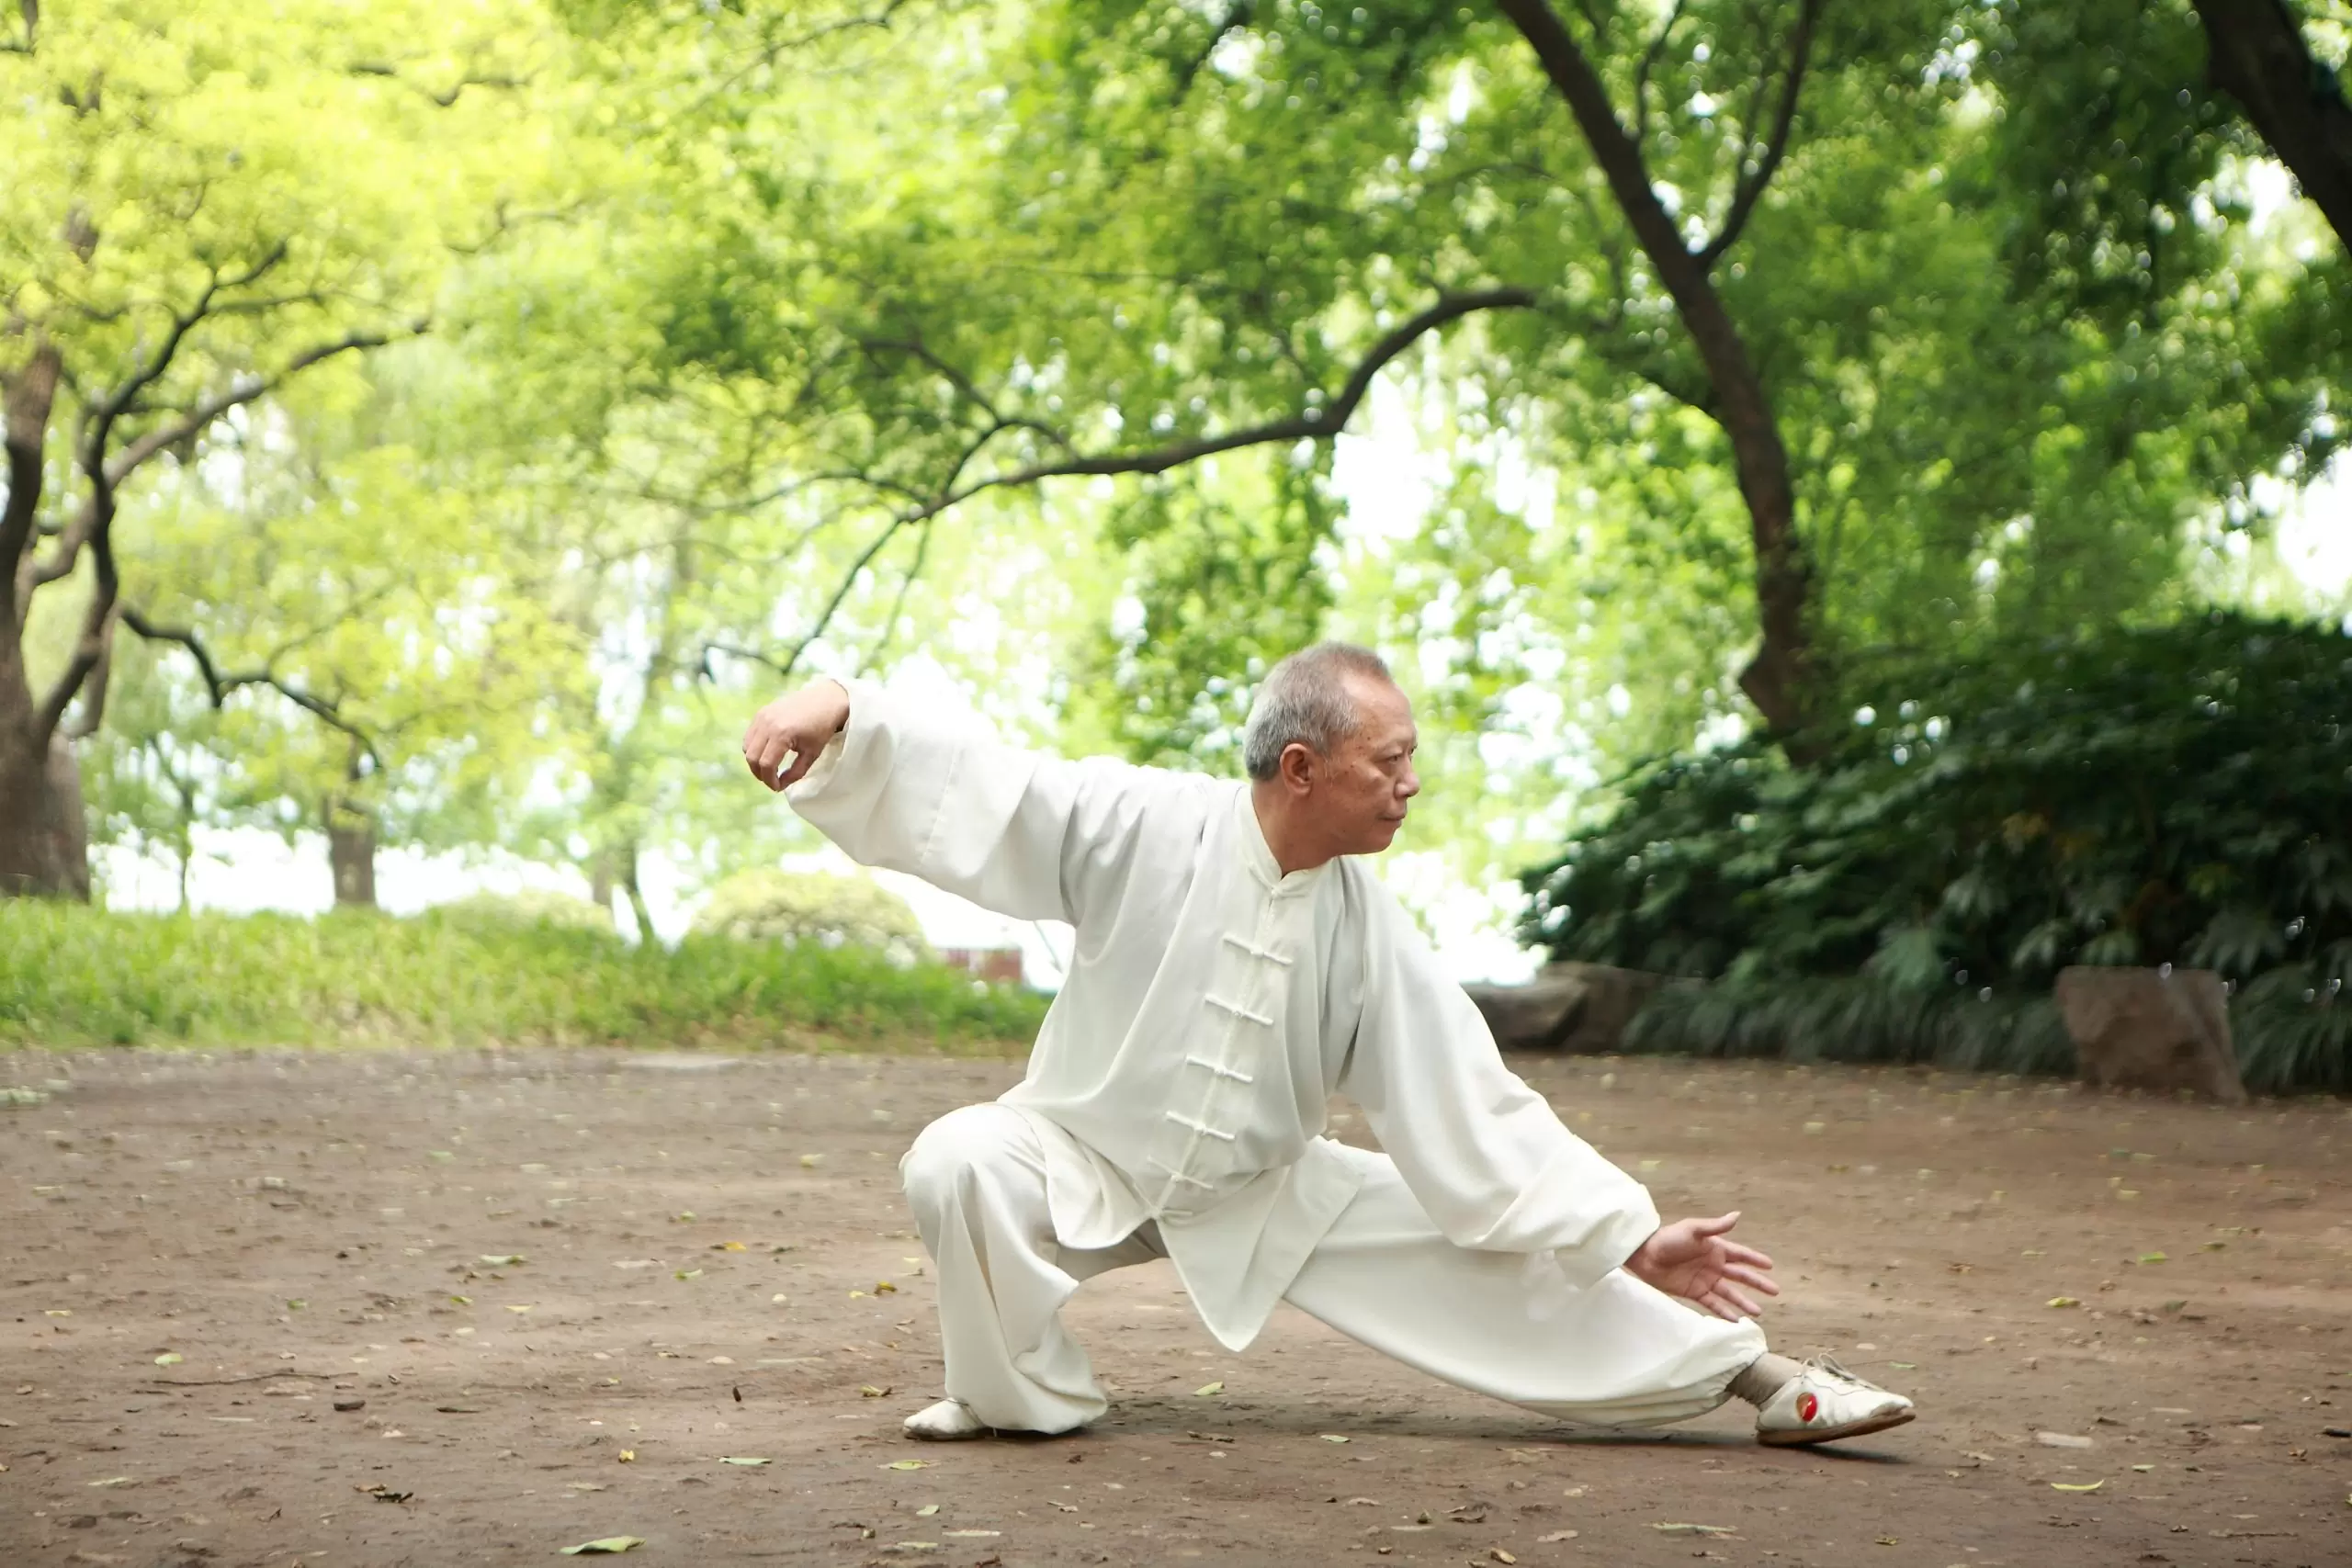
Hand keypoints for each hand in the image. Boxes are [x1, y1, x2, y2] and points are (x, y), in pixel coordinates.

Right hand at [741, 680, 850, 791]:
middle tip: (771, 780)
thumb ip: (795, 773)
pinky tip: (767, 753)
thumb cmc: (821, 728)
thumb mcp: (811, 754)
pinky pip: (750, 736)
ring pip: (747, 747)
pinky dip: (754, 748)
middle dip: (759, 773)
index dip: (769, 780)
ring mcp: (761, 716)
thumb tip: (780, 786)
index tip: (777, 787)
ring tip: (769, 768)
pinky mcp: (761, 713)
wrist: (825, 701)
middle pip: (752, 757)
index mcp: (781, 734)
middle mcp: (767, 724)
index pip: (766, 764)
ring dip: (755, 761)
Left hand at [1621, 1211, 1777, 1321]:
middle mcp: (1713, 1265)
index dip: (1755, 1260)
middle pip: (1740, 1276)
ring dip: (1743, 1302)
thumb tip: (1737, 1215)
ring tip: (1759, 1313)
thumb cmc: (1668, 1239)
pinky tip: (1736, 1320)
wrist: (1645, 1255)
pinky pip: (1712, 1304)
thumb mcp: (1693, 1230)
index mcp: (1714, 1248)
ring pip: (1729, 1293)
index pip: (1740, 1255)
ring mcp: (1704, 1280)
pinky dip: (1724, 1312)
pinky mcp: (1693, 1292)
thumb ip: (1716, 1227)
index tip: (1770, 1266)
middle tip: (1775, 1291)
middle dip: (1757, 1283)